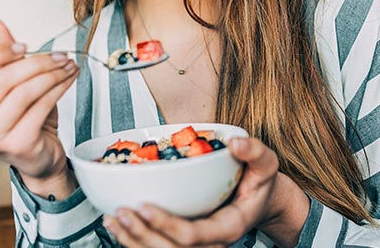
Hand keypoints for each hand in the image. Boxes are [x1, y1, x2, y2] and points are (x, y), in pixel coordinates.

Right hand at [0, 20, 78, 190]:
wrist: (41, 158)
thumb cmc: (26, 118)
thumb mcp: (15, 84)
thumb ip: (4, 56)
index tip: (24, 46)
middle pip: (3, 79)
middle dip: (36, 62)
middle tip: (60, 56)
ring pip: (24, 93)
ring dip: (51, 74)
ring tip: (69, 66)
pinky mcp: (17, 144)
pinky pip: (41, 107)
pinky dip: (59, 89)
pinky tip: (69, 80)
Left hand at [103, 137, 309, 247]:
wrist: (261, 200)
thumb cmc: (260, 182)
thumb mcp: (267, 163)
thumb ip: (255, 151)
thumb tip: (235, 142)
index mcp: (228, 227)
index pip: (192, 235)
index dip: (166, 224)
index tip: (144, 206)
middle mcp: (211, 244)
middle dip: (142, 233)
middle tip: (120, 211)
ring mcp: (198, 247)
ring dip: (133, 240)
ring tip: (112, 220)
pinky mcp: (186, 244)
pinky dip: (135, 241)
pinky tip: (119, 227)